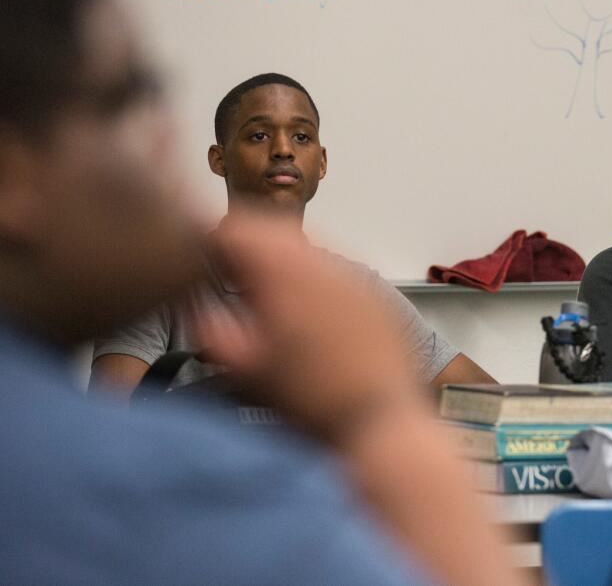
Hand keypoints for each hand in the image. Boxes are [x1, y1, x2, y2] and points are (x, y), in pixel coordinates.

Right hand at [194, 213, 421, 443]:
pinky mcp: (376, 291)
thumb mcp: (247, 370)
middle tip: (230, 271)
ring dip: (281, 255)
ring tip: (267, 288)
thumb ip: (212, 332)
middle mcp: (322, 261)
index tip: (201, 258)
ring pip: (308, 243)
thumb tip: (195, 306)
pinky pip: (337, 265)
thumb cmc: (308, 397)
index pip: (238, 228)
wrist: (380, 418)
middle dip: (248, 242)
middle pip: (274, 227)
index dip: (213, 238)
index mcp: (284, 272)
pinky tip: (307, 303)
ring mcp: (355, 273)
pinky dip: (313, 272)